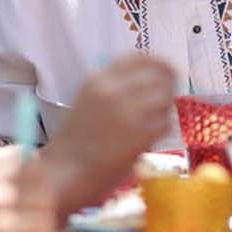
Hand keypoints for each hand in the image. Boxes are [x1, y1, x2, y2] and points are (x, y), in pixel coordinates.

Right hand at [42, 53, 177, 214]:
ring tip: (155, 120)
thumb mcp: (89, 100)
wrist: (64, 173)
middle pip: (159, 75)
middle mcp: (114, 91)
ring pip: (165, 98)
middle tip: (166, 98)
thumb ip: (115, 87)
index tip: (165, 70)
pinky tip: (151, 136)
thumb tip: (150, 78)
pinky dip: (162, 128)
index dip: (158, 62)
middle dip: (168, 85)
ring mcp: (129, 112)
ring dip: (165, 108)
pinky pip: (165, 123)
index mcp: (99, 79)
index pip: (140, 58)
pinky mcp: (141, 135)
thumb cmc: (75, 140)